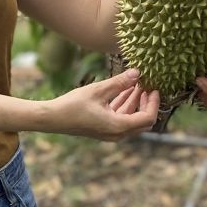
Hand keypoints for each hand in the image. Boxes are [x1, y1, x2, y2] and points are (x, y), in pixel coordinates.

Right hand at [44, 68, 159, 139]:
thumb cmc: (73, 105)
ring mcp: (110, 133)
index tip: (153, 88)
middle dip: (146, 103)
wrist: (52, 118)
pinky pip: (121, 118)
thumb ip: (120, 82)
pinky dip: (125, 105)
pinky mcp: (104, 129)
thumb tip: (137, 72)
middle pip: (142, 121)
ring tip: (137, 84)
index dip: (154, 103)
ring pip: (131, 119)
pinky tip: (124, 90)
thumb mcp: (99, 90)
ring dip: (135, 102)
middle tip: (147, 85)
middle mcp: (117, 134)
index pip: (147, 118)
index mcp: (118, 126)